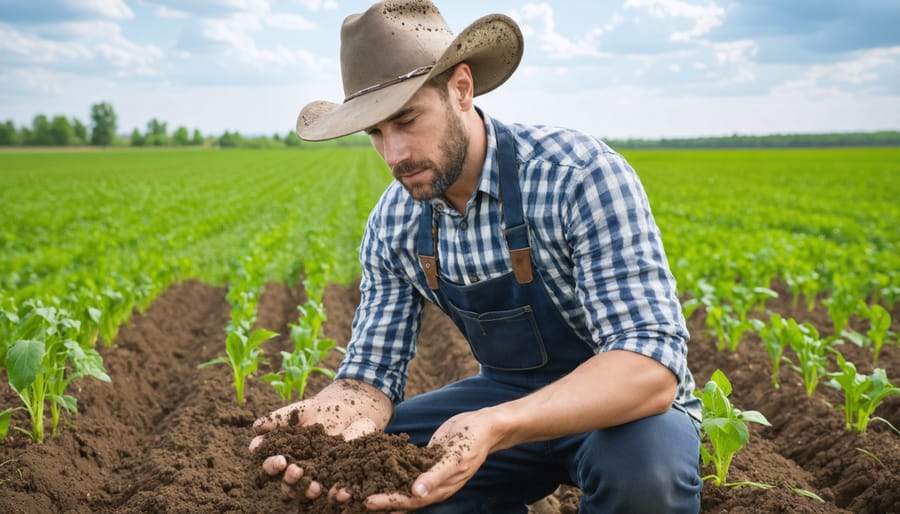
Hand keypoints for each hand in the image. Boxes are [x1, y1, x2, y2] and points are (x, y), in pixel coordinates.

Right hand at [249, 379, 392, 501]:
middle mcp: (296, 471)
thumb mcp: (297, 412)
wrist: (347, 411)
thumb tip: (255, 428)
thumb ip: (277, 419)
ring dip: (308, 490)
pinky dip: (337, 493)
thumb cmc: (317, 411)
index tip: (280, 460)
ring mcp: (316, 477)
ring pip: (306, 491)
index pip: (271, 466)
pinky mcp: (336, 478)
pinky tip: (342, 492)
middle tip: (295, 470)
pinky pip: (334, 490)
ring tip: (314, 487)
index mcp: (283, 456)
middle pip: (286, 484)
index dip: (272, 465)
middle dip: (289, 479)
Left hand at [364, 409, 496, 511]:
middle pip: (402, 497)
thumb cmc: (473, 440)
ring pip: (401, 485)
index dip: (389, 502)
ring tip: (358, 488)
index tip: (367, 501)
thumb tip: (417, 493)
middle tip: (353, 497)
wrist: (485, 426)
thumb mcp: (456, 457)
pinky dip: (390, 470)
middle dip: (379, 498)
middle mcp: (433, 486)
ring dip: (381, 487)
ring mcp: (429, 474)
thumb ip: (436, 476)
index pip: (411, 501)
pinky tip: (373, 468)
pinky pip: (406, 469)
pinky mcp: (426, 461)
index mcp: (441, 489)